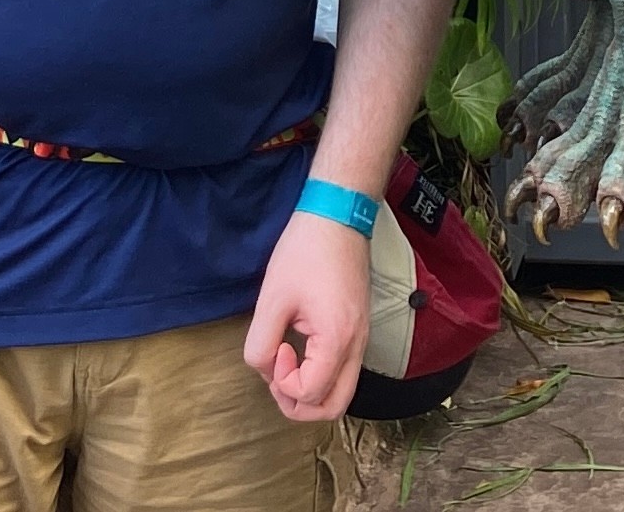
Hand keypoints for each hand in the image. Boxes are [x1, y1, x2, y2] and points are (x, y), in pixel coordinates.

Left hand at [243, 208, 370, 421]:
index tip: (276, 347)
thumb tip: (266, 369)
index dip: (283, 383)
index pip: (311, 395)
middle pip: (333, 407)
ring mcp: (362, 337)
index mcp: (337, 339)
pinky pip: (343, 370)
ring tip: (286, 361)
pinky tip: (300, 350)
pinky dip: (320, 374)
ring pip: (341, 392)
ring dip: (310, 391)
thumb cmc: (305, 250)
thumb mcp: (273, 298)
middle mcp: (357, 345)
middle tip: (277, 374)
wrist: (338, 215)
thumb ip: (261, 345)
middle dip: (298, 403)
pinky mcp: (359, 328)